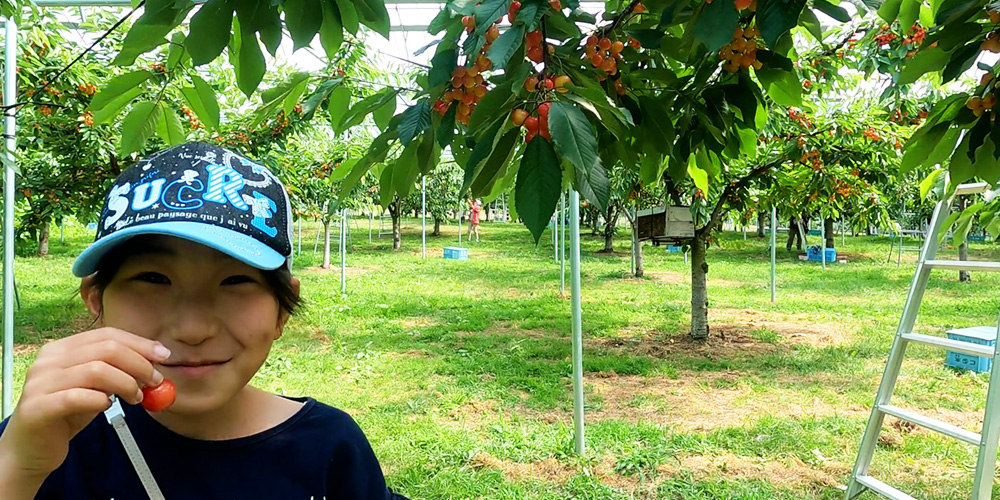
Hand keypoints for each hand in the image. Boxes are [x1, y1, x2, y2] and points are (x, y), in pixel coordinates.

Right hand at [0, 327, 168, 479]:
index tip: (163, 356)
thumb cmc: (65, 414)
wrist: (30, 448)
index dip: (139, 343)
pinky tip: (107, 407)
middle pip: (106, 349)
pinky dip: (101, 401)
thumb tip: (155, 362)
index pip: (107, 334)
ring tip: (137, 398)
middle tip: (155, 381)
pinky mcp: (37, 406)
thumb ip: (117, 371)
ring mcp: (40, 382)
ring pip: (96, 370)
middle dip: (139, 364)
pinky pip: (78, 397)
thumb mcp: (95, 386)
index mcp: (61, 349)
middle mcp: (48, 360)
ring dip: (126, 383)